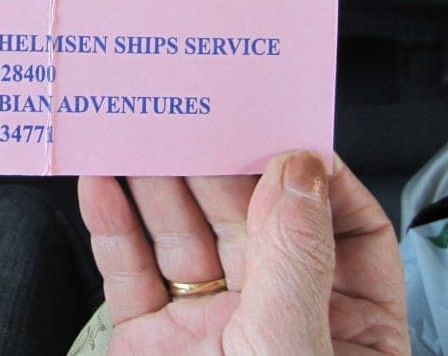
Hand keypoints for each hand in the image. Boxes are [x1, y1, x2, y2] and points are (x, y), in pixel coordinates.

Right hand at [78, 152, 409, 353]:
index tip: (283, 140)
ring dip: (158, 183)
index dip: (316, 181)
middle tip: (190, 116)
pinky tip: (102, 186)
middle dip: (219, 165)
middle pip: (251, 220)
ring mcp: (207, 328)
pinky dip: (112, 227)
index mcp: (342, 328)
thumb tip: (298, 172)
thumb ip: (295, 259)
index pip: (345, 232)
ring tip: (138, 134)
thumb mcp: (292, 352)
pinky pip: (130, 271)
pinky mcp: (148, 340)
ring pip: (185, 236)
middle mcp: (274, 320)